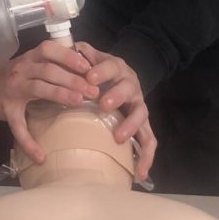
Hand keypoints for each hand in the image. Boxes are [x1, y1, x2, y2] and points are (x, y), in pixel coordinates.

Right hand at [0, 40, 95, 163]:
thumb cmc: (16, 75)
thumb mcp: (32, 64)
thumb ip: (52, 65)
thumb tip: (87, 72)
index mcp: (30, 58)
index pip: (49, 49)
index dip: (69, 57)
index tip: (88, 67)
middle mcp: (21, 69)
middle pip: (49, 70)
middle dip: (72, 79)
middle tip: (92, 91)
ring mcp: (13, 88)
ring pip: (38, 88)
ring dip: (59, 94)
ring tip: (77, 102)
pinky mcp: (7, 109)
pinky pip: (18, 126)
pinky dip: (28, 141)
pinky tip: (39, 156)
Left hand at [75, 42, 155, 178]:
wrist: (122, 75)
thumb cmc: (99, 69)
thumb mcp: (90, 57)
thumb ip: (79, 52)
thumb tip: (69, 46)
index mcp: (117, 68)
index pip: (111, 66)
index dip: (101, 71)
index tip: (88, 78)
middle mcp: (132, 86)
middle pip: (128, 90)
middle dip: (117, 96)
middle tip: (104, 104)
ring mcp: (139, 106)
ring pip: (141, 115)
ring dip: (131, 126)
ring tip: (118, 137)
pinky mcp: (143, 125)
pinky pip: (149, 141)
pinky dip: (147, 158)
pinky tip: (140, 173)